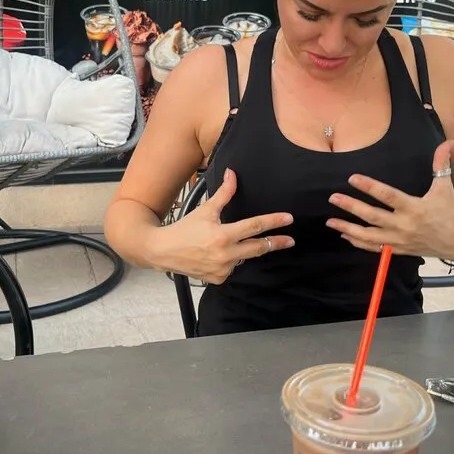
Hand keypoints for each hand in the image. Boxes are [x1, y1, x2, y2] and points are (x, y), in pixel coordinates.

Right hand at [151, 168, 294, 283]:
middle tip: (290, 240)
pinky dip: (230, 260)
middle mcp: (225, 254)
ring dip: (242, 250)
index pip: (254, 226)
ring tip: (225, 243)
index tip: (288, 219)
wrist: (163, 251)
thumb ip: (224, 193)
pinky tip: (217, 255)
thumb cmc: (184, 228)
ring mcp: (222, 269)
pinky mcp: (218, 279)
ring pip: (243, 258)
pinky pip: (232, 268)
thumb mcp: (205, 210)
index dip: (273, 221)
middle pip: (258, 247)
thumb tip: (233, 174)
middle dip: (275, 243)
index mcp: (223, 235)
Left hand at [326, 141, 453, 259]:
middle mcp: (405, 225)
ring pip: (369, 236)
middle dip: (351, 207)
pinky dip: (358, 243)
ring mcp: (399, 240)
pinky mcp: (397, 250)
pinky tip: (344, 234)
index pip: (388, 196)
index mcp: (415, 208)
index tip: (353, 178)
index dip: (370, 187)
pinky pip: (374, 248)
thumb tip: (450, 141)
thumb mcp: (446, 187)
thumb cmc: (449, 212)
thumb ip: (442, 164)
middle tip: (333, 198)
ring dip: (348, 228)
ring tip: (330, 221)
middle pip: (373, 216)